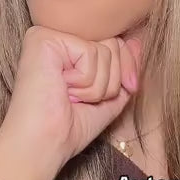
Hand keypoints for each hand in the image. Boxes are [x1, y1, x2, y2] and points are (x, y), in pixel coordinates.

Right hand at [0, 27, 141, 179]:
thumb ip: (125, 68)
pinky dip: (84, 82)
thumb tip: (137, 41)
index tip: (116, 93)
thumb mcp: (109, 97)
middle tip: (81, 100)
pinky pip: (91, 53)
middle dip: (112, 82)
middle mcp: (58, 35)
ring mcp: (50, 33)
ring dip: (96, 86)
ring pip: (105, 50)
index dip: (126, 70)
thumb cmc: (69, 126)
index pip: (116, 42)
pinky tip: (61, 89)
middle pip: (114, 43)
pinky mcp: (44, 38)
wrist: (43, 145)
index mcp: (70, 47)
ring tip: (69, 96)